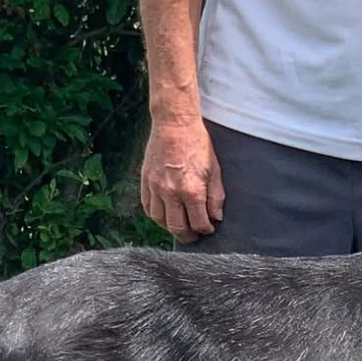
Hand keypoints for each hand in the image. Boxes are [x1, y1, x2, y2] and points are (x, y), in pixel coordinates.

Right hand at [140, 119, 224, 243]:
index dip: (205, 230)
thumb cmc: (198, 145)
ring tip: (180, 226)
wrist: (174, 124)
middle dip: (188, 236)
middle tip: (194, 236)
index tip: (209, 229)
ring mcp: (155, 187)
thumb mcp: (214, 170)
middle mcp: (171, 192)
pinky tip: (165, 215)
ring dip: (170, 227)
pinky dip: (156, 216)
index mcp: (191, 191)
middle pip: (177, 227)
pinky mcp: (145, 181)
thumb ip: (216, 197)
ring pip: (160, 220)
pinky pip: (147, 207)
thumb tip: (216, 218)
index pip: (198, 223)